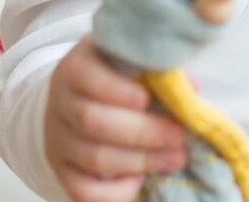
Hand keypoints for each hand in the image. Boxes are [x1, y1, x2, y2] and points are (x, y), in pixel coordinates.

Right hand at [45, 36, 187, 200]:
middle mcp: (61, 102)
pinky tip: (141, 180)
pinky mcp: (63, 172)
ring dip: (140, 161)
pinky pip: (83, 191)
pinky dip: (115, 191)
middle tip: (178, 136)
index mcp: (75, 66)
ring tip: (175, 158)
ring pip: (93, 157)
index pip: (86, 76)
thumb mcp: (130, 59)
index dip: (117, 90)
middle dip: (142, 132)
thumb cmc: (115, 74)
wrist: (78, 97)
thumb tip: (190, 87)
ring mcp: (58, 140)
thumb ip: (156, 68)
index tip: (148, 99)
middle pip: (93, 121)